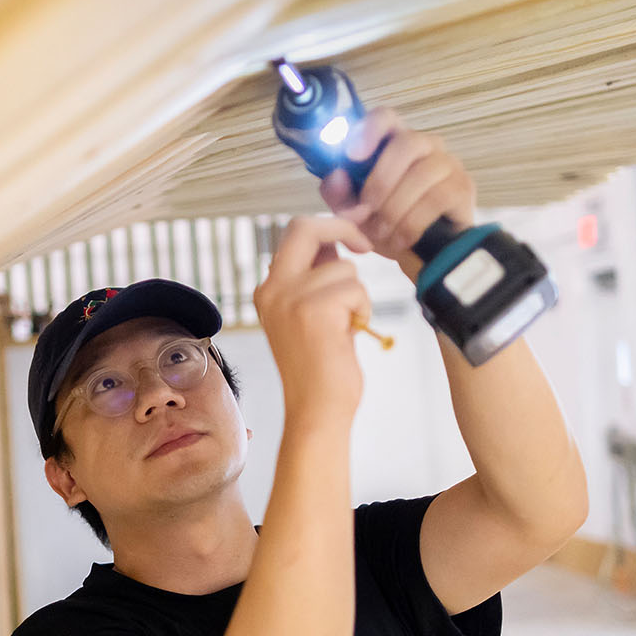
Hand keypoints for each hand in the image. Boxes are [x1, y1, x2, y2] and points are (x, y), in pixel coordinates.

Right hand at [252, 216, 373, 428]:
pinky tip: (350, 334)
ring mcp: (289, 298)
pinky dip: (362, 310)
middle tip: (366, 245)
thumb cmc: (322, 367)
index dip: (330, 226)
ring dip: (358, 295)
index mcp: (269, 288)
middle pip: (306, 227)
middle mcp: (272, 288)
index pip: (296, 232)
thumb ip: (317, 277)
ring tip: (347, 326)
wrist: (317, 409)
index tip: (355, 238)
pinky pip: (355, 289)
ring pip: (344, 267)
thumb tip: (338, 240)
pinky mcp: (313, 311)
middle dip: (344, 228)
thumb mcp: (312, 313)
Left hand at [317, 107, 475, 276]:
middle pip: (408, 142)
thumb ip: (339, 193)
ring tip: (382, 232)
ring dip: (395, 208)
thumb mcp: (353, 212)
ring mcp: (448, 164)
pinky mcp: (462, 188)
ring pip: (422, 174)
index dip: (369, 129)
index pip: (386, 116)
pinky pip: (437, 198)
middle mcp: (426, 145)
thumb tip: (337, 176)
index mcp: (394, 142)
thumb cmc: (385, 224)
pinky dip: (412, 222)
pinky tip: (401, 238)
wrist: (418, 256)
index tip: (352, 155)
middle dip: (381, 180)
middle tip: (366, 210)